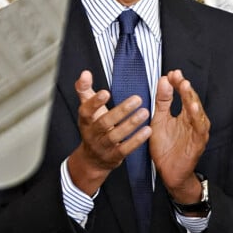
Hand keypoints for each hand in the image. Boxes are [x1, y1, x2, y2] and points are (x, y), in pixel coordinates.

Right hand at [67, 70, 151, 195]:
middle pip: (104, 123)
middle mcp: (92, 134)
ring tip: (144, 112)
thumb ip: (85, 89)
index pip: (86, 111)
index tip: (106, 92)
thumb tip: (85, 73)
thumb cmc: (93, 126)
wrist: (92, 159)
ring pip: (115, 136)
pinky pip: (125, 149)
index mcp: (85, 120)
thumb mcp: (87, 108)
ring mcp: (102, 147)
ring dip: (131, 124)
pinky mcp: (114, 157)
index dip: (95, 102)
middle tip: (137, 99)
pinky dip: (136, 140)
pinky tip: (147, 130)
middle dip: (121, 111)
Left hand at [150, 69, 209, 203]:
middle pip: (191, 100)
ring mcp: (197, 131)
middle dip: (185, 87)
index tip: (171, 73)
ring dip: (192, 99)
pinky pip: (199, 129)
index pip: (183, 94)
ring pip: (197, 112)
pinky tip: (192, 108)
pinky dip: (197, 118)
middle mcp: (193, 121)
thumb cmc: (166, 147)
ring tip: (186, 86)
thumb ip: (163, 101)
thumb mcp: (160, 119)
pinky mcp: (198, 143)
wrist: (169, 173)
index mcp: (184, 114)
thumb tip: (164, 79)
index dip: (178, 83)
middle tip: (178, 76)